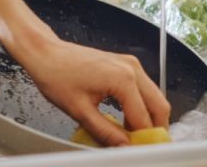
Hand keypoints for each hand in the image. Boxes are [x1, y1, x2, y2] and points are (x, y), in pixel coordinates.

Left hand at [19, 37, 170, 146]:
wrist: (47, 53)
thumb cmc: (57, 75)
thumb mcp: (81, 112)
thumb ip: (106, 133)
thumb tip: (124, 147)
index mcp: (123, 79)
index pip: (144, 119)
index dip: (143, 141)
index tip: (139, 152)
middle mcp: (132, 68)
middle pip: (159, 105)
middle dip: (154, 129)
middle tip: (142, 146)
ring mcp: (130, 64)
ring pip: (153, 96)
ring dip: (147, 118)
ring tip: (131, 136)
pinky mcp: (125, 64)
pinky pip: (142, 88)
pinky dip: (140, 106)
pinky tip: (126, 119)